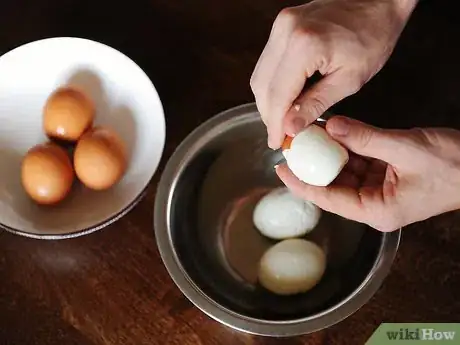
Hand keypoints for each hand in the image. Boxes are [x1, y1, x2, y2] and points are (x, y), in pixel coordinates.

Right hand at [250, 0, 418, 148]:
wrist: (377, 0)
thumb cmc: (372, 36)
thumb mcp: (349, 79)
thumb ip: (315, 104)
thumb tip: (290, 128)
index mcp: (304, 45)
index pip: (277, 95)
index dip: (274, 124)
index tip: (277, 142)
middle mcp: (285, 31)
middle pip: (262, 86)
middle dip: (269, 115)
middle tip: (281, 134)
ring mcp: (280, 26)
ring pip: (260, 75)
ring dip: (268, 101)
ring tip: (284, 119)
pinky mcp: (281, 26)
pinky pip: (267, 63)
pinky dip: (273, 85)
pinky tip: (287, 98)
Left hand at [276, 116, 459, 231]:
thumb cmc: (455, 166)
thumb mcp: (407, 149)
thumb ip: (366, 138)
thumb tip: (332, 127)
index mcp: (376, 211)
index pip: (329, 199)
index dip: (302, 184)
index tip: (281, 169)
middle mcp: (374, 204)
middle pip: (333, 186)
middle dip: (314, 165)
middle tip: (293, 146)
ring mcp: (380, 190)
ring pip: (345, 172)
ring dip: (330, 154)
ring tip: (310, 135)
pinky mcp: (387, 176)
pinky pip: (359, 162)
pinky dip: (348, 147)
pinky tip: (334, 132)